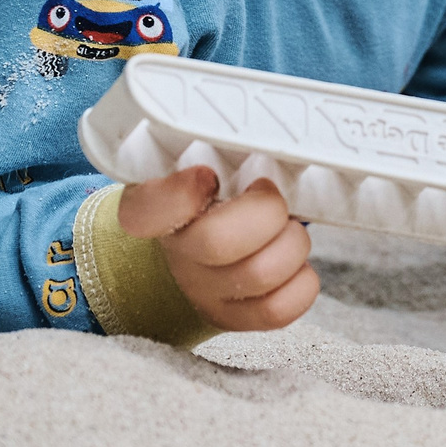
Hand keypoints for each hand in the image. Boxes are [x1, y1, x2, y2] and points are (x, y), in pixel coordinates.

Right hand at [116, 167, 319, 331]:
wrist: (197, 254)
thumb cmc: (215, 196)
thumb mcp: (206, 161)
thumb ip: (224, 149)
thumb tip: (268, 128)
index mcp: (156, 206)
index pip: (144, 210)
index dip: (179, 195)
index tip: (208, 176)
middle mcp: (175, 253)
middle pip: (217, 242)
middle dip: (266, 212)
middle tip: (269, 195)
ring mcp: (202, 291)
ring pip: (260, 274)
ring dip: (292, 244)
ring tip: (285, 228)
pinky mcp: (233, 318)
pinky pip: (277, 310)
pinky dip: (301, 283)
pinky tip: (294, 265)